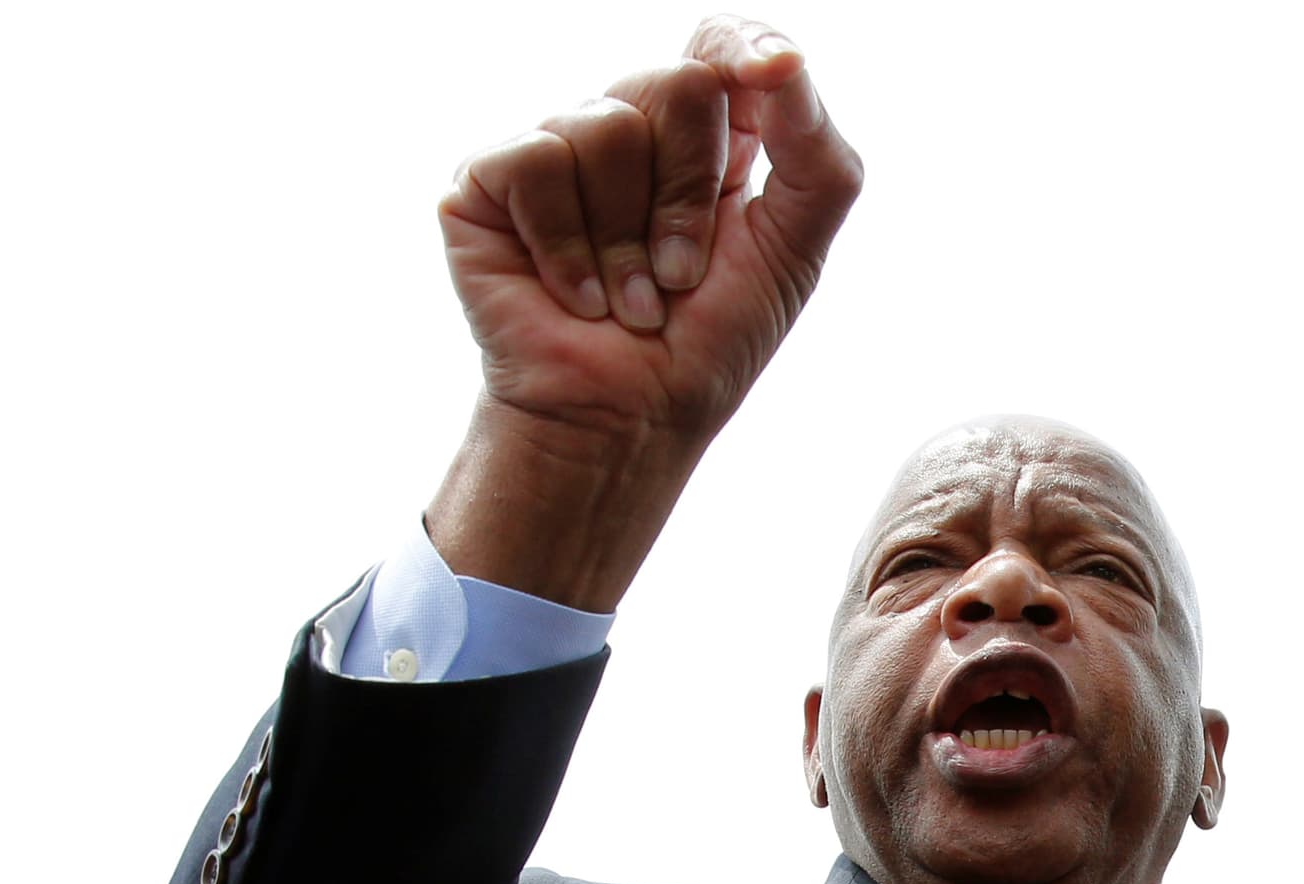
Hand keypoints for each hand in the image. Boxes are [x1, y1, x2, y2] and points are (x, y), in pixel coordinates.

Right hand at [427, 20, 865, 608]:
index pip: (718, 44)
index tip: (770, 71)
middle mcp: (626, 127)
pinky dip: (570, 246)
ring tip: (631, 299)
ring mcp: (555, 149)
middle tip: (682, 272)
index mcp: (703, 136)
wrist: (629, 419)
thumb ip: (814, 149)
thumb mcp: (793, 247)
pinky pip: (539, 160)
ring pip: (607, 124)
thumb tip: (782, 58)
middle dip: (693, 193)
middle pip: (677, 82)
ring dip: (632, 238)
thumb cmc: (707, 340)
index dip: (742, 45)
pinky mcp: (488, 181)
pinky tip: (578, 297)